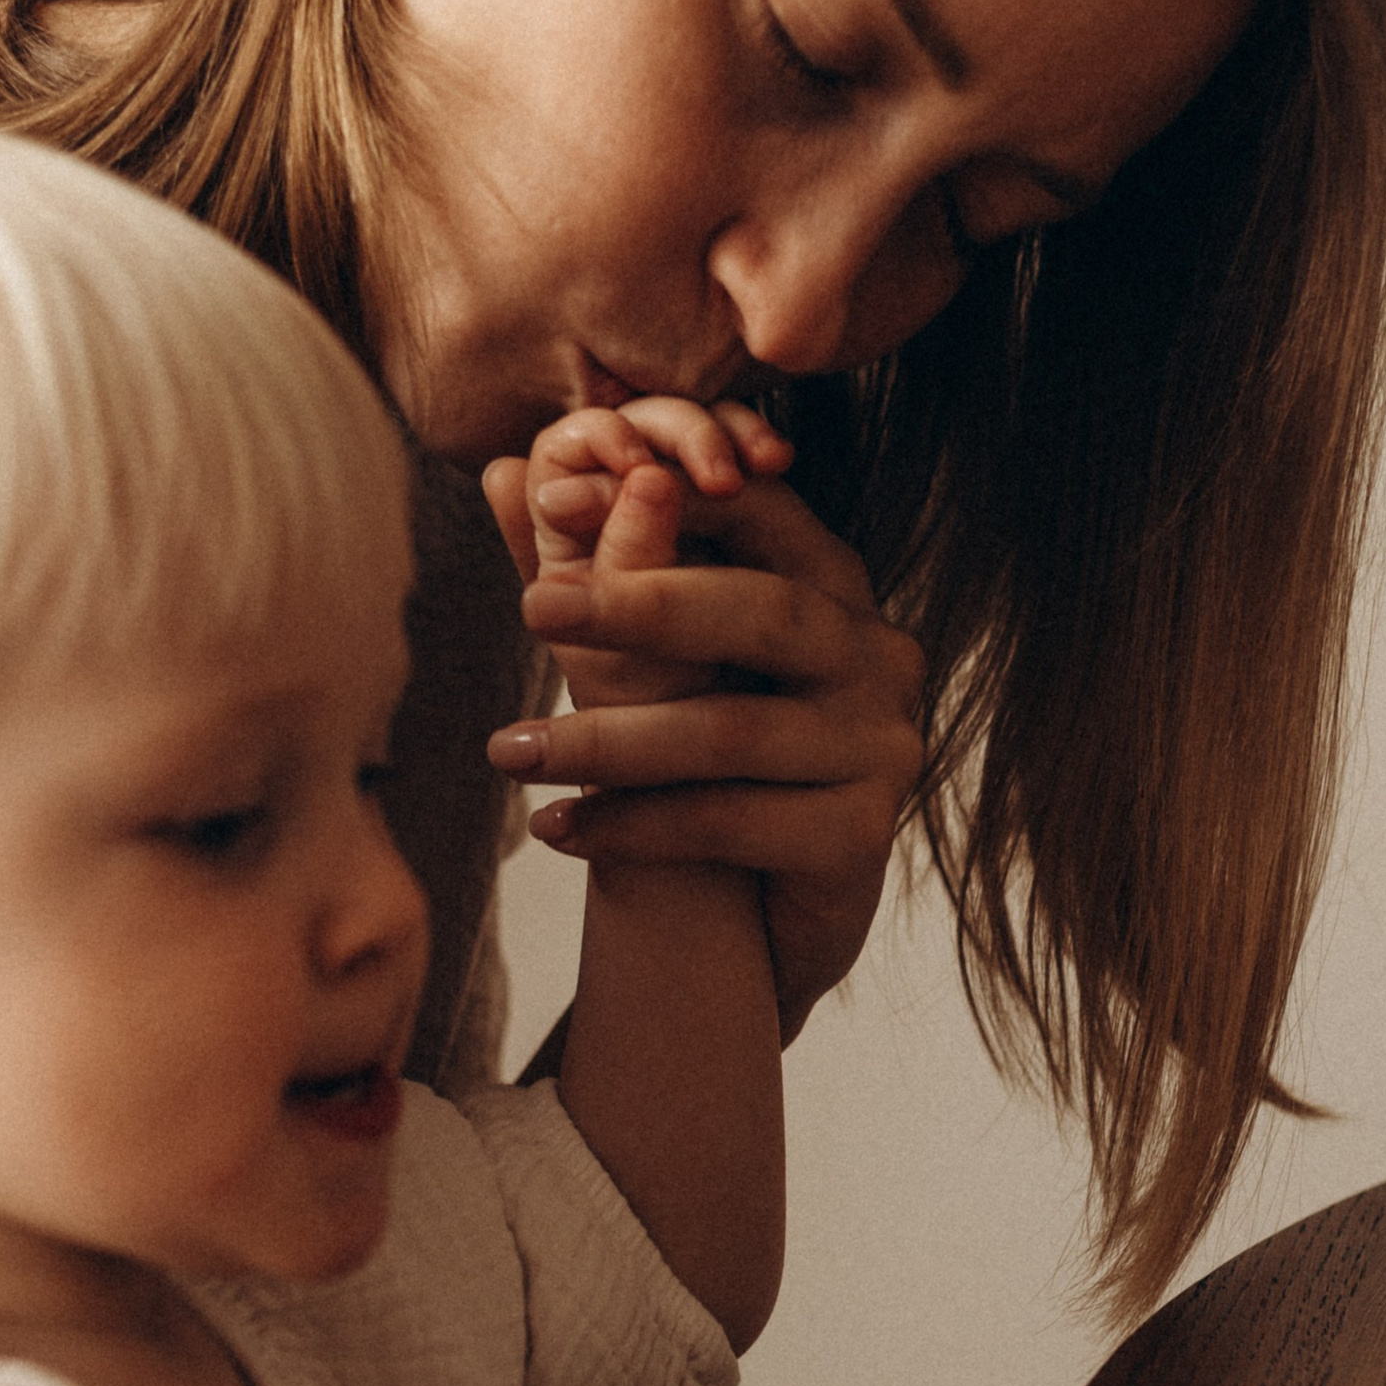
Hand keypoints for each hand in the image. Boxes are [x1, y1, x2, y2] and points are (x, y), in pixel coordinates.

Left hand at [482, 402, 924, 1038]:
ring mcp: (881, 746)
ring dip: (608, 740)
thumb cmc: (709, 762)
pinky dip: (634, 825)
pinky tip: (558, 828)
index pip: (764, 513)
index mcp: (834, 588)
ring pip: (733, 731)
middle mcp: (875, 656)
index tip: (558, 499)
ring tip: (509, 751)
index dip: (668, 498)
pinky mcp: (863, 834)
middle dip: (640, 606)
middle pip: (762, 613)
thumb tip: (504, 471)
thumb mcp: (653, 659)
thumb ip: (594, 564)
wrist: (765, 914)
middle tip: (532, 606)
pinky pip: (732, 820)